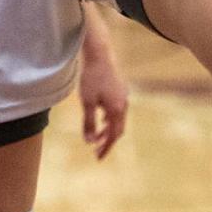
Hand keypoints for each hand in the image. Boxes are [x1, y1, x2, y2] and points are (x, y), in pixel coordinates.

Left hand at [78, 40, 127, 159]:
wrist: (100, 53)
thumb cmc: (91, 77)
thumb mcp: (87, 102)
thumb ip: (89, 123)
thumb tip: (90, 141)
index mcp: (117, 110)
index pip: (113, 135)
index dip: (106, 147)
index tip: (97, 157)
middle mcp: (123, 104)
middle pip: (118, 128)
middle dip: (108, 140)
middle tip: (97, 149)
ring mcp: (123, 95)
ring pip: (118, 118)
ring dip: (108, 128)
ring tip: (97, 134)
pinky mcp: (120, 87)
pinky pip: (117, 108)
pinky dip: (110, 117)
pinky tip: (101, 115)